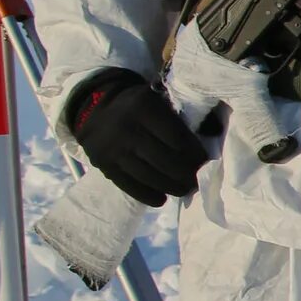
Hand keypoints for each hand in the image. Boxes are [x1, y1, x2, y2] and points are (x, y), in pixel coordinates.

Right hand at [66, 69, 210, 206]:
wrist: (94, 110)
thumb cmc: (138, 107)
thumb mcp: (157, 101)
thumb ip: (177, 120)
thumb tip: (205, 150)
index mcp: (144, 107)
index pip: (176, 138)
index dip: (195, 154)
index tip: (204, 162)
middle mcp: (126, 128)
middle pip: (164, 160)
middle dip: (185, 174)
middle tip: (196, 182)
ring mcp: (112, 149)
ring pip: (148, 176)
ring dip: (171, 187)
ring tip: (184, 190)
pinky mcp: (103, 165)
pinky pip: (128, 185)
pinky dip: (147, 195)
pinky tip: (161, 199)